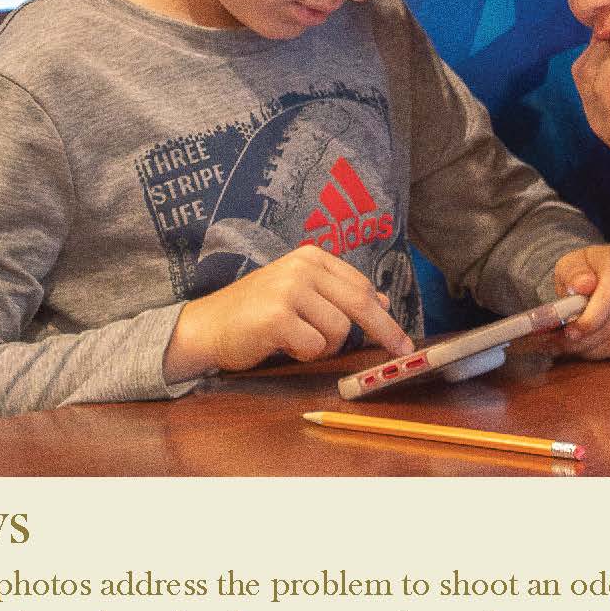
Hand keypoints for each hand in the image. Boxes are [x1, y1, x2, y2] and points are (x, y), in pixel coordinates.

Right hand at [164, 245, 413, 380]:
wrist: (206, 325)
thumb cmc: (256, 312)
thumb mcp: (300, 293)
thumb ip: (337, 294)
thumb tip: (383, 302)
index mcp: (311, 258)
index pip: (362, 286)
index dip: (384, 315)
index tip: (402, 338)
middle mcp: (302, 268)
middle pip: (360, 304)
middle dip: (385, 331)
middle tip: (403, 351)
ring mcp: (289, 290)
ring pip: (338, 330)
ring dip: (323, 346)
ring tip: (295, 339)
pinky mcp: (277, 316)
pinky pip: (314, 346)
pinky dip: (304, 353)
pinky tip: (282, 345)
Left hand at [552, 245, 609, 359]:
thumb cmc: (588, 274)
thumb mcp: (570, 266)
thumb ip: (572, 274)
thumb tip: (582, 285)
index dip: (588, 320)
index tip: (570, 332)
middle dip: (586, 341)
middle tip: (568, 346)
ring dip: (599, 352)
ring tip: (583, 347)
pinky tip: (606, 347)